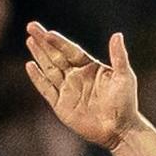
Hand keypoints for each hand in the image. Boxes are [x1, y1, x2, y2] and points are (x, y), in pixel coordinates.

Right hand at [23, 23, 139, 150]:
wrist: (120, 129)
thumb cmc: (126, 102)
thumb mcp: (125, 77)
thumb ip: (119, 56)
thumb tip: (117, 35)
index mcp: (90, 67)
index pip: (71, 50)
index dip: (59, 42)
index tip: (48, 33)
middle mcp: (76, 76)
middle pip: (56, 56)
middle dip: (43, 42)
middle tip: (31, 26)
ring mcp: (67, 90)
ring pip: (49, 69)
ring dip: (39, 55)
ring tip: (29, 41)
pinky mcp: (61, 105)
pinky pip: (46, 89)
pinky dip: (38, 78)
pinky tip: (30, 65)